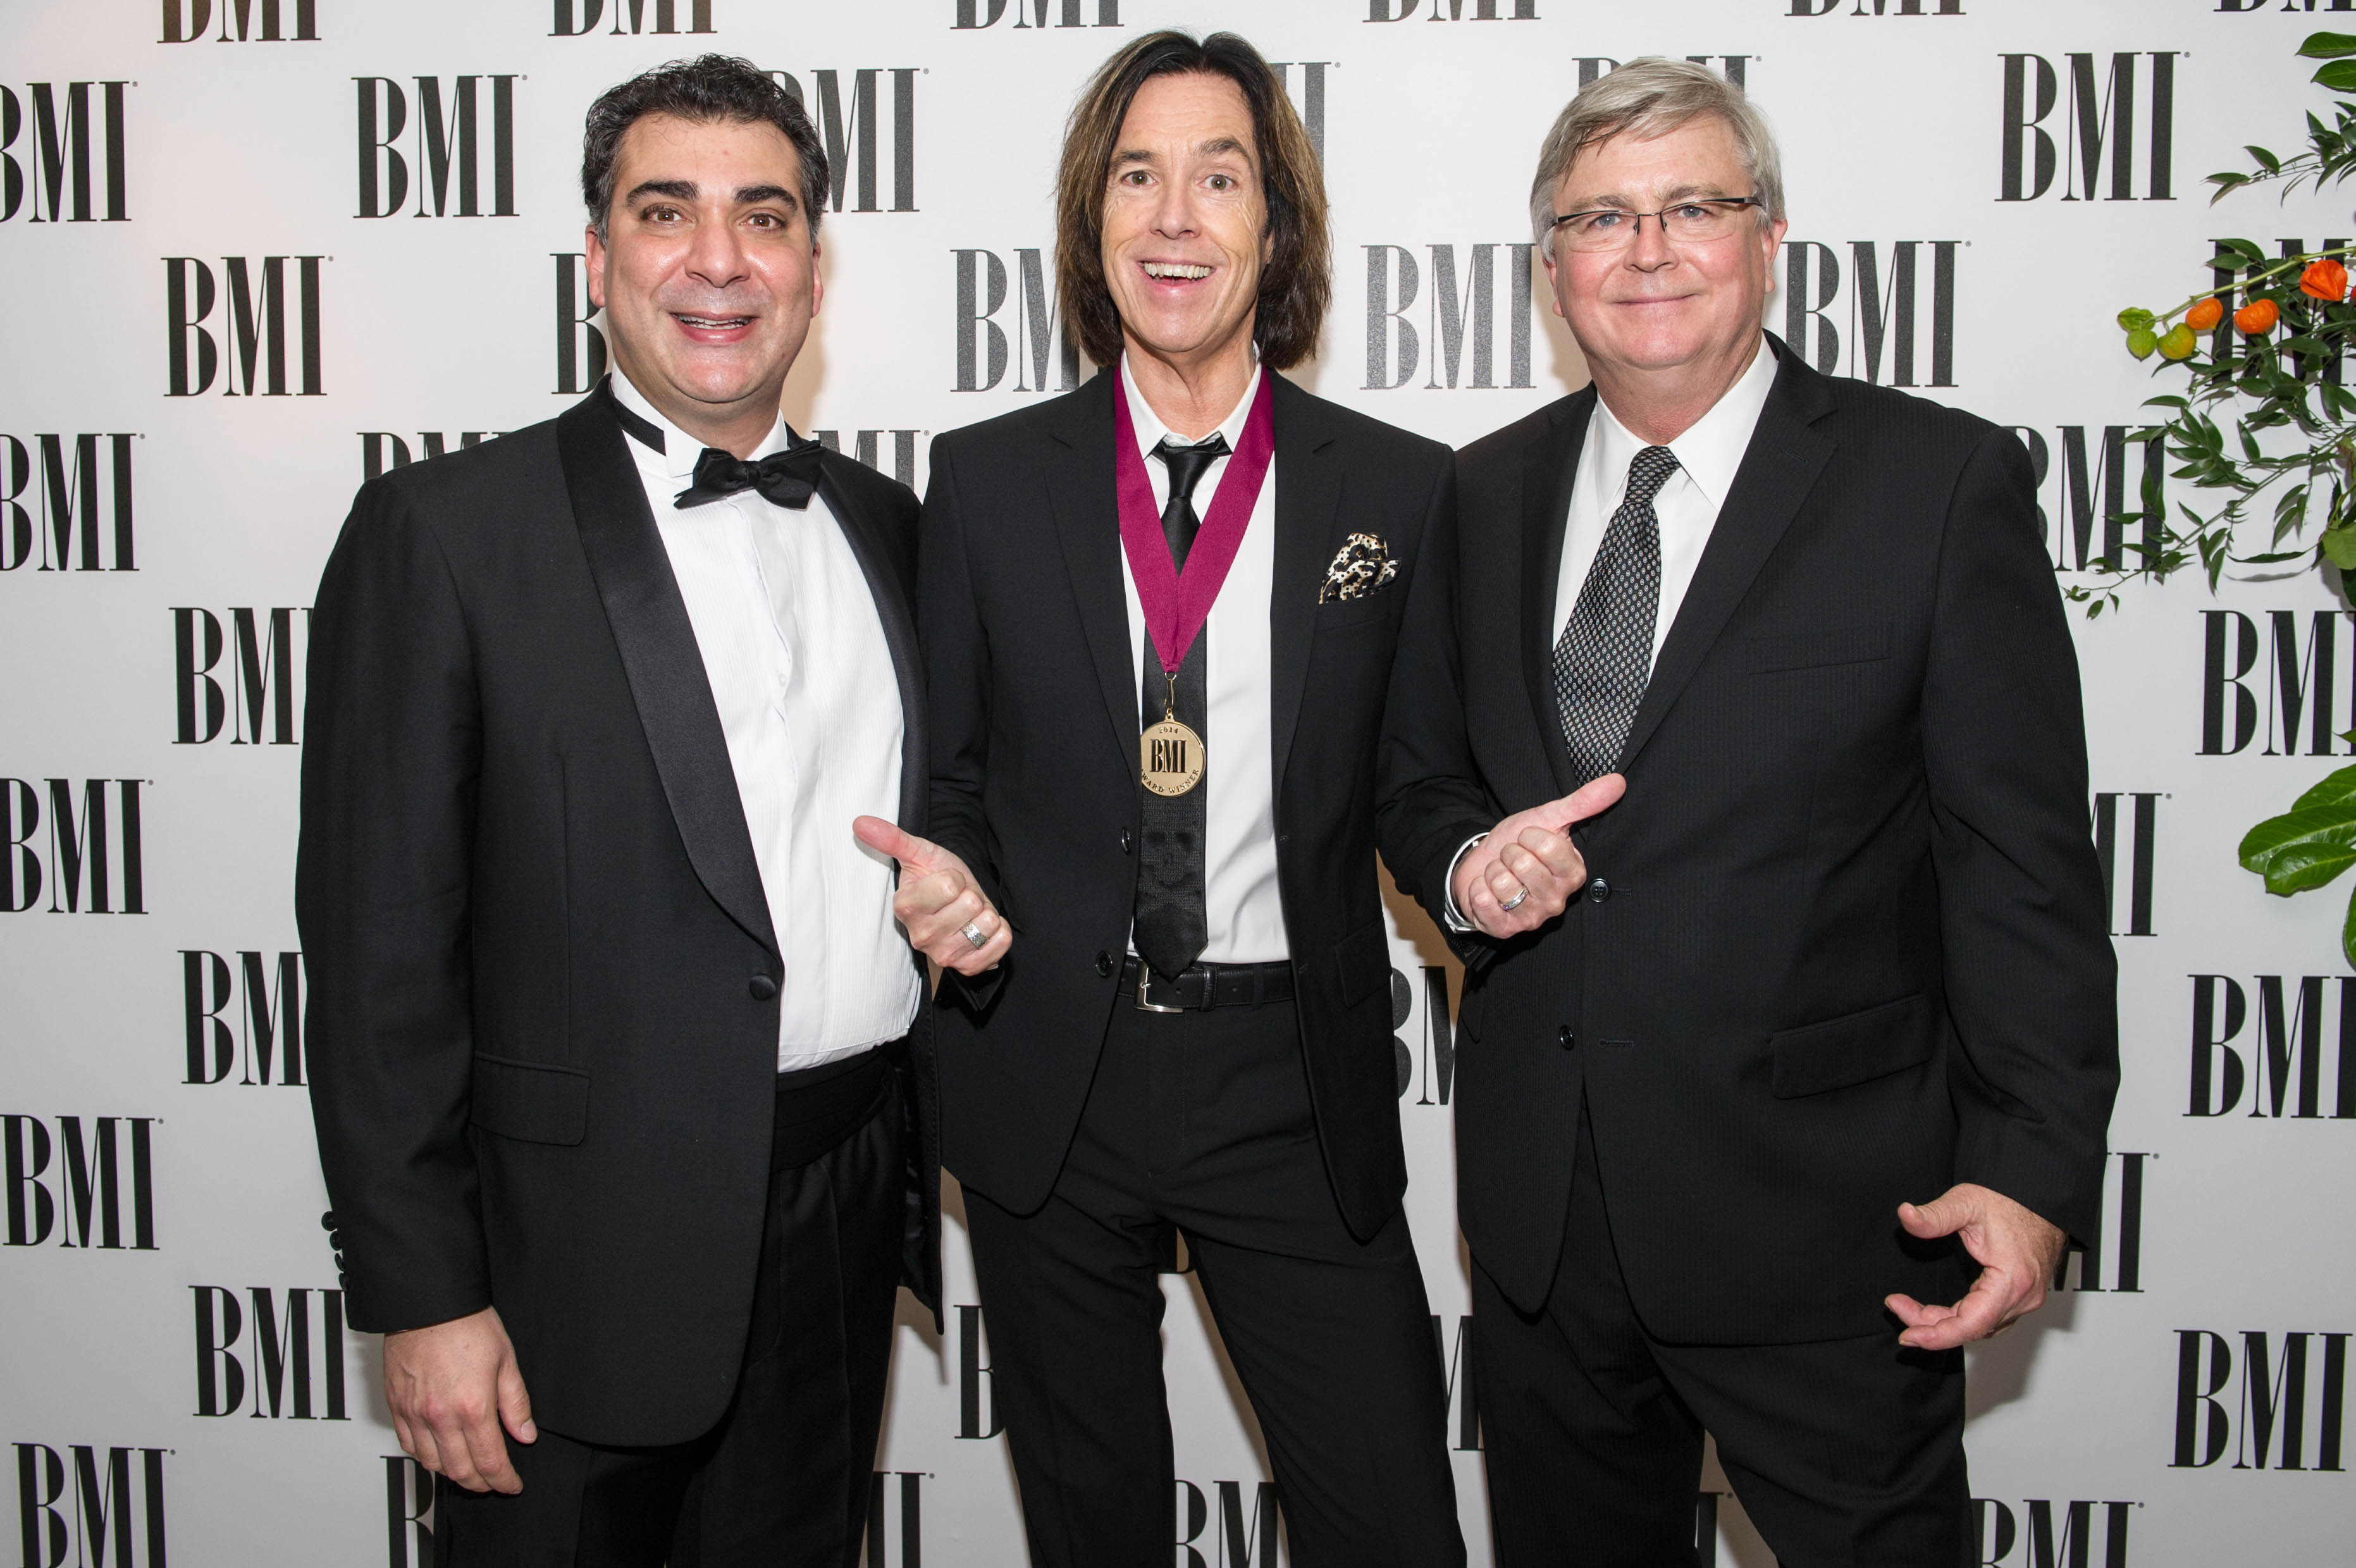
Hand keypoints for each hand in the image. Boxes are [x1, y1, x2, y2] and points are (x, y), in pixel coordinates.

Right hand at [382, 1305, 534, 1494]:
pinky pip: (408, 1446)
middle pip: (460, 1471)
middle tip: (493, 1482)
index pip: (490, 1462)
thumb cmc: (466, 1323)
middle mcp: (440, 1417)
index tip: (512, 1484)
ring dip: (452, 1473)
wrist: (427, 1303)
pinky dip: (425, 1457)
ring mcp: (414, 1414)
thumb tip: (525, 1434)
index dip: (503, 1480)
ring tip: (469, 1470)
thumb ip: (516, 1403)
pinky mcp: (396, 1407)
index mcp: (472, 1407)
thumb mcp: (506, 1360)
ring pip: (432, 1464)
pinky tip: (438, 1453)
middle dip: (480, 1483)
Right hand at [854, 816, 1010, 975]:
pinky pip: (1000, 944)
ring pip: (986, 924)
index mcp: (906, 907)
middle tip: (958, 899)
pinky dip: (999, 932)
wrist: (958, 902)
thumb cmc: (936, 876)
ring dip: (985, 913)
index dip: (955, 877)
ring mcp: (944, 954)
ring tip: (969, 914)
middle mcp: (921, 936)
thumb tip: (860, 823)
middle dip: (971, 894)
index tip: (946, 881)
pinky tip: (982, 929)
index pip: (950, 885)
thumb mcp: (917, 852)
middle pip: (970, 904)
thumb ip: (891, 839)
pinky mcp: (967, 966)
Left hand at [1451, 774, 1626, 938]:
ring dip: (1493, 872)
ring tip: (1501, 875)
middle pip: (1524, 864)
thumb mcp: (1548, 818)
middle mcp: (1557, 900)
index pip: (1549, 846)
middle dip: (1509, 853)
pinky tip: (1488, 891)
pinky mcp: (1504, 930)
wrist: (1482, 865)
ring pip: (1502, 882)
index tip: (1529, 841)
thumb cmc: (1518, 844)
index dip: (1530, 836)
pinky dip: (1478, 889)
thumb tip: (1618, 781)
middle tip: (1512, 859)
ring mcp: (1532, 918)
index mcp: (1574, 874)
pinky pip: (1483, 901)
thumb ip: (1583, 803)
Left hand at [1884, 1184, 2066, 1349]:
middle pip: (1972, 1328)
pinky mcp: (2022, 1295)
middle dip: (1930, 1326)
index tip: (1907, 1335)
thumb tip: (1906, 1216)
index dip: (1936, 1336)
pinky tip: (1941, 1312)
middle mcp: (2024, 1297)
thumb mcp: (1966, 1202)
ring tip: (1911, 1310)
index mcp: (2012, 1281)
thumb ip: (1935, 1215)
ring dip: (1946, 1324)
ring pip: (1980, 1326)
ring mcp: (2026, 1298)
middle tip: (1898, 1308)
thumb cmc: (2008, 1200)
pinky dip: (1963, 1319)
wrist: (2038, 1197)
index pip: (1971, 1324)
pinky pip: (1989, 1317)